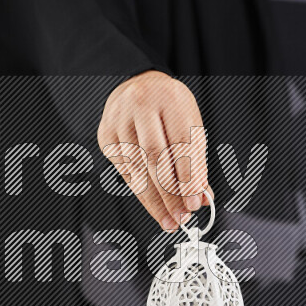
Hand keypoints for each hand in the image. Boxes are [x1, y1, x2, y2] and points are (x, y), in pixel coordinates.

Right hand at [97, 71, 212, 230]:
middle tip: (181, 216)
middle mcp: (141, 105)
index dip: (188, 178)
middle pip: (156, 158)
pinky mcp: (106, 135)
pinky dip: (141, 193)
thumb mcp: (190, 124)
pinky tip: (154, 206)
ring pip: (137, 168)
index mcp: (170, 98)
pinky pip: (125, 171)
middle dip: (170, 193)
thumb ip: (196, 160)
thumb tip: (200, 197)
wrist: (137, 86)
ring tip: (170, 218)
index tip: (194, 203)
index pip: (180, 144)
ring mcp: (119, 120)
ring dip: (155, 200)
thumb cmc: (169, 108)